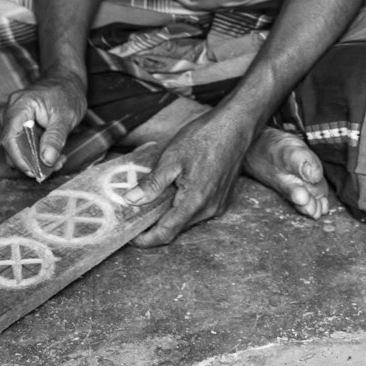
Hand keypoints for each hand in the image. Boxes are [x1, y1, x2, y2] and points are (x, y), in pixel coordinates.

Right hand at [1, 70, 86, 179]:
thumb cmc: (66, 93)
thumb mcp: (66, 116)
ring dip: (35, 158)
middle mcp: (10, 112)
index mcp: (19, 106)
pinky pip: (23, 143)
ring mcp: (13, 118)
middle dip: (31, 160)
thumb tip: (47, 160)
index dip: (19, 158)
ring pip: (17, 146)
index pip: (10, 137)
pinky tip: (53, 153)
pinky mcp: (19, 124)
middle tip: (54, 167)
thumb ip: (55, 138)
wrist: (66, 80)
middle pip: (12, 145)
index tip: (33, 172)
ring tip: (58, 160)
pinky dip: (36, 151)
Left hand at [124, 107, 256, 246]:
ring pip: (186, 220)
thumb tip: (131, 201)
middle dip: (155, 226)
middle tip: (135, 214)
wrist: (235, 125)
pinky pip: (197, 211)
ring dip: (168, 215)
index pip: (166, 233)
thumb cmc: (204, 137)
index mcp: (195, 201)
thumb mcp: (172, 158)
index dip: (146, 239)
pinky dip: (182, 207)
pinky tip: (173, 191)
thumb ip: (152, 184)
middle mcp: (209, 209)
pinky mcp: (221, 199)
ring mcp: (217, 205)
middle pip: (176, 228)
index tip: (130, 237)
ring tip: (152, 199)